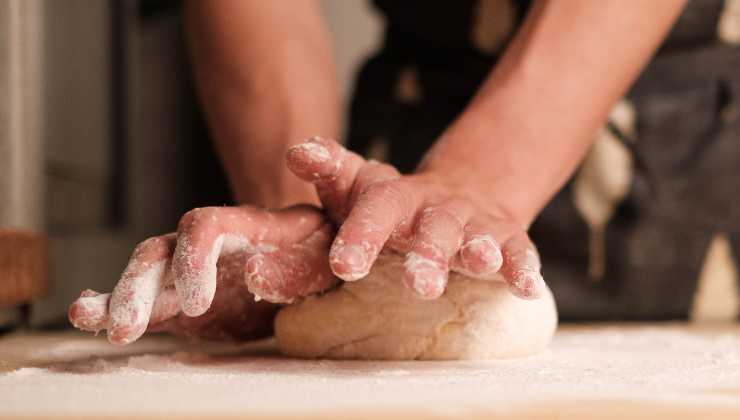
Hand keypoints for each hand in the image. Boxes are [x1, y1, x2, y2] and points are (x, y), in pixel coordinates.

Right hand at [69, 205, 337, 344]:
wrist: (315, 262)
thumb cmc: (322, 250)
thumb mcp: (323, 251)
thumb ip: (296, 266)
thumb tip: (255, 274)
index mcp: (244, 227)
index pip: (206, 226)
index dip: (194, 258)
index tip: (198, 300)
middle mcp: (208, 246)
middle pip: (161, 251)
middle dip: (139, 285)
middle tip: (127, 326)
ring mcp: (190, 273)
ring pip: (145, 275)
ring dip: (117, 297)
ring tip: (88, 317)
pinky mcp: (183, 303)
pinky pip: (147, 304)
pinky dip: (115, 307)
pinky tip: (88, 316)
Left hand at [286, 137, 545, 299]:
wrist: (463, 192)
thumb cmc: (395, 204)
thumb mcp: (359, 187)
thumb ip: (329, 170)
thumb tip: (295, 151)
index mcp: (396, 200)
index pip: (377, 211)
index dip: (361, 236)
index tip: (344, 266)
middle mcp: (436, 210)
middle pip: (433, 228)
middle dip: (428, 254)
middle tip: (418, 286)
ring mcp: (474, 224)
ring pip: (479, 237)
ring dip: (480, 250)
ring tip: (482, 263)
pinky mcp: (507, 238)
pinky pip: (519, 251)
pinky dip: (523, 267)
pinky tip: (526, 287)